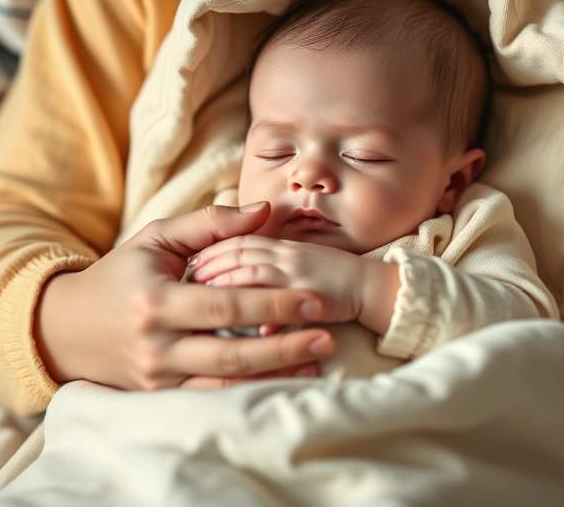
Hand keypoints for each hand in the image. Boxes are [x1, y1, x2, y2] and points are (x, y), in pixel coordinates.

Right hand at [34, 203, 338, 390]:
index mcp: (156, 302)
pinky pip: (212, 400)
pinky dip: (251, 392)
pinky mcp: (159, 398)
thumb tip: (264, 211)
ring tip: (317, 361)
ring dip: (276, 376)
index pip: (225, 306)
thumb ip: (211, 224)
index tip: (314, 300)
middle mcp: (156, 346)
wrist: (66, 329)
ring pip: (225, 387)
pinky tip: (284, 380)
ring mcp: (157, 379)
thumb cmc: (119, 276)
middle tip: (328, 335)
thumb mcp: (156, 239)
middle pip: (231, 355)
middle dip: (285, 347)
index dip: (273, 305)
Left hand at [188, 235, 400, 333]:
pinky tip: (245, 324)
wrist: (374, 286)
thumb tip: (238, 291)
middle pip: (240, 250)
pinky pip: (280, 299)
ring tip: (203, 296)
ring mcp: (298, 272)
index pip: (239, 240)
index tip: (192, 262)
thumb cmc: (334, 282)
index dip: (213, 249)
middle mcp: (286, 255)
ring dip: (225, 282)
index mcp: (282, 247)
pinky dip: (262, 312)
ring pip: (253, 271)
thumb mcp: (297, 268)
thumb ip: (269, 274)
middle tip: (189, 276)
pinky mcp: (311, 292)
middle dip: (211, 263)